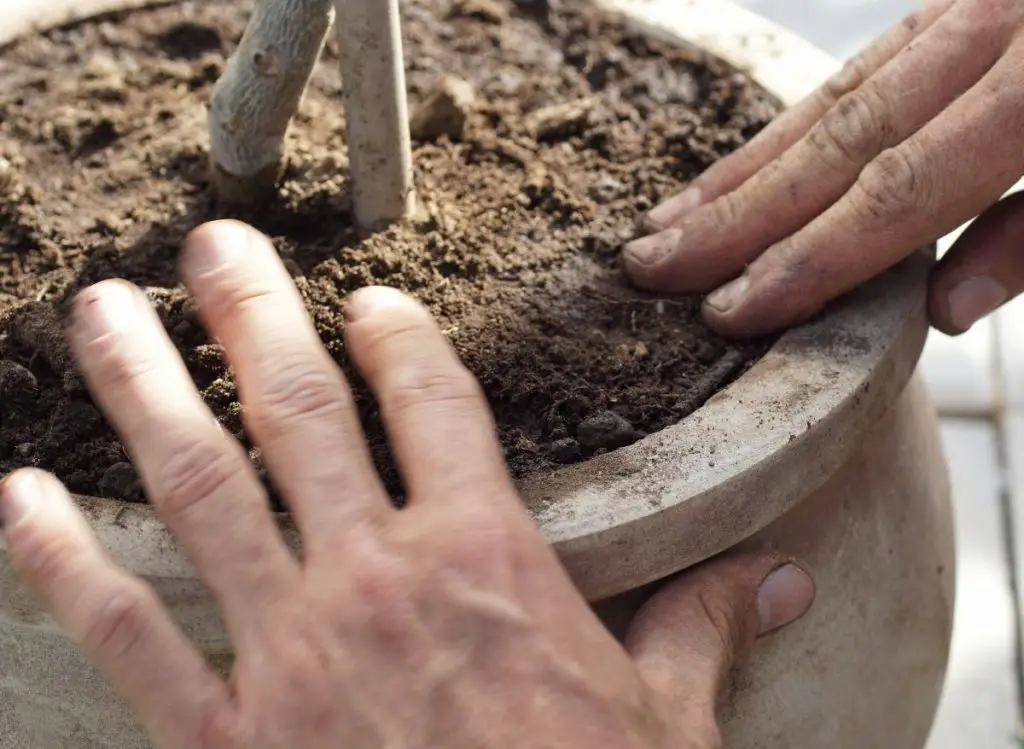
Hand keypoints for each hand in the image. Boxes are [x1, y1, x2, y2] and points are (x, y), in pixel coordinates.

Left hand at [0, 220, 813, 747]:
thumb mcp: (665, 720)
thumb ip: (705, 623)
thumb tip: (782, 571)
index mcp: (486, 561)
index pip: (435, 406)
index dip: (402, 339)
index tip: (372, 299)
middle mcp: (376, 580)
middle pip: (301, 410)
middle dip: (254, 313)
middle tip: (215, 243)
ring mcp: (289, 652)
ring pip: (202, 488)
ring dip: (143, 391)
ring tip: (98, 315)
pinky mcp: (228, 737)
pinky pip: (130, 637)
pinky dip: (65, 565)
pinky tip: (18, 500)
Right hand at [623, 0, 1023, 337]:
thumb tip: (944, 305)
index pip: (901, 186)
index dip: (810, 255)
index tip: (730, 308)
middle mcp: (997, 25)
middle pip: (841, 134)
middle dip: (738, 212)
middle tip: (650, 265)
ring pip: (835, 91)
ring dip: (745, 166)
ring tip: (670, 220)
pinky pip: (864, 61)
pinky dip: (798, 118)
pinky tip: (750, 159)